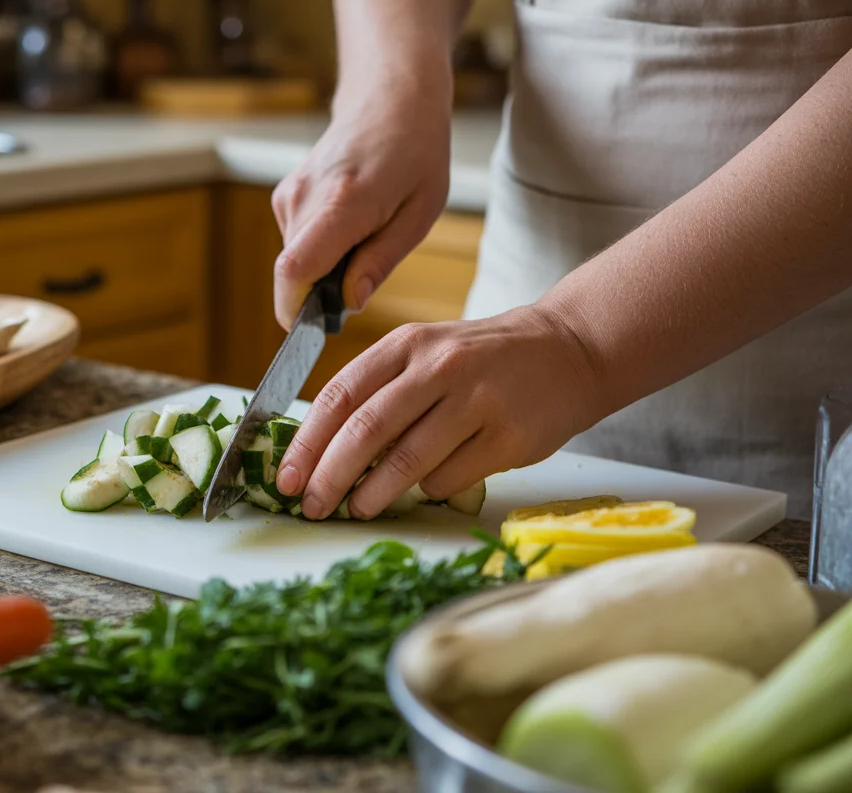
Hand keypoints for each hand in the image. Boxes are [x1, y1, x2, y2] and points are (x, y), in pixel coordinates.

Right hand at [271, 85, 451, 330]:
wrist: (388, 98)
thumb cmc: (415, 153)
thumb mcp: (419, 214)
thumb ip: (380, 262)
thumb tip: (348, 305)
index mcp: (343, 204)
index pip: (294, 270)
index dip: (295, 310)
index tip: (315, 330)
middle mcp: (305, 198)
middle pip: (292, 275)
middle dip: (320, 295)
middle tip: (363, 278)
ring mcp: (289, 195)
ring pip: (294, 261)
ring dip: (323, 270)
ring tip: (364, 238)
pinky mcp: (284, 196)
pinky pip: (295, 244)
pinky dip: (319, 250)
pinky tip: (349, 225)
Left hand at [274, 307, 606, 519]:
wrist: (569, 349)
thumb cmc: (481, 360)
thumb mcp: (426, 354)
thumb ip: (379, 391)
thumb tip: (321, 451)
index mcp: (407, 345)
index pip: (341, 394)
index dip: (307, 441)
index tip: (286, 477)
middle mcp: (439, 367)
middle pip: (367, 429)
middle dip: (330, 475)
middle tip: (311, 506)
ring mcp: (477, 401)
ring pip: (408, 459)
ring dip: (373, 493)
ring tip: (356, 509)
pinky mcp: (509, 437)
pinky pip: (451, 477)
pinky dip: (428, 489)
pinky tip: (424, 489)